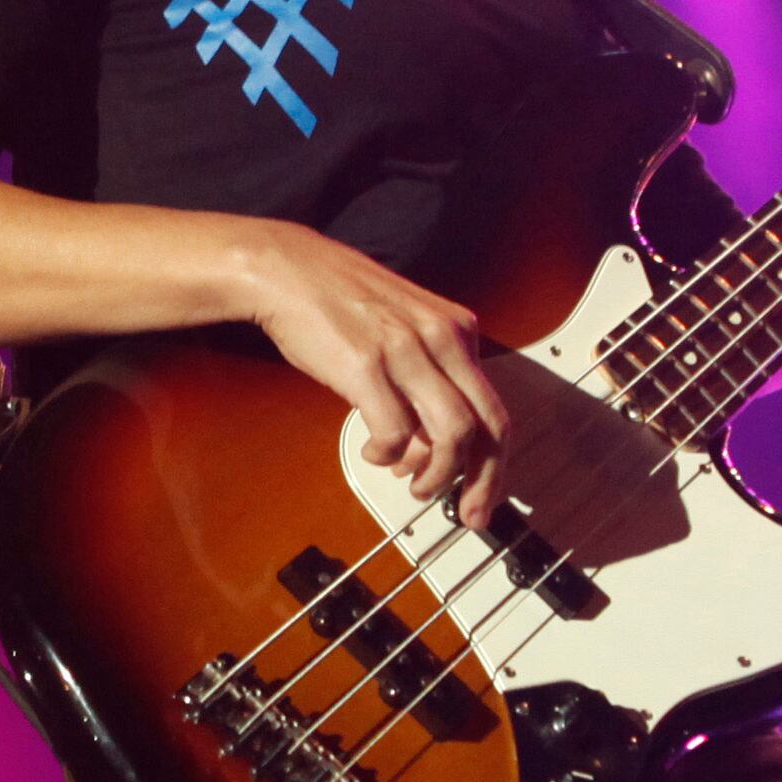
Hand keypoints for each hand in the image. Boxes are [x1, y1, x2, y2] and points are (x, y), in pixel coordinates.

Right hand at [232, 220, 510, 529]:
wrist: (285, 270)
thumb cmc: (337, 300)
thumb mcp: (404, 325)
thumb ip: (428, 375)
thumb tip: (429, 440)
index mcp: (456, 328)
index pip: (495, 407)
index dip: (496, 461)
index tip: (484, 492)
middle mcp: (441, 338)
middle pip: (487, 426)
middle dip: (484, 481)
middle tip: (470, 512)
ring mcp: (406, 351)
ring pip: (453, 434)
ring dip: (436, 474)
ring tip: (415, 484)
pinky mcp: (367, 366)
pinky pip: (396, 431)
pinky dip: (388, 454)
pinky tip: (374, 452)